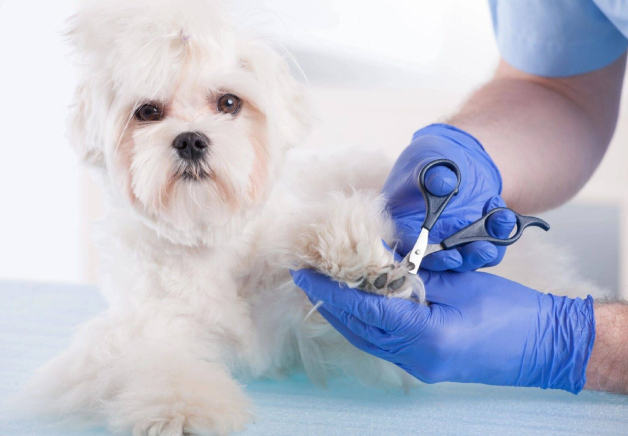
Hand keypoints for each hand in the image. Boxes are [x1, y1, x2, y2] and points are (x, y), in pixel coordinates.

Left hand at [291, 268, 594, 393]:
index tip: (306, 274)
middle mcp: (417, 358)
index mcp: (428, 336)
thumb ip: (415, 276)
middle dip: (330, 302)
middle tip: (307, 277)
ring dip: (344, 314)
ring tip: (323, 289)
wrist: (546, 347)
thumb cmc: (511, 311)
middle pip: (359, 329)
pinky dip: (365, 323)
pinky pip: (383, 344)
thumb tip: (378, 261)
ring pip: (367, 339)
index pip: (366, 309)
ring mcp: (420, 367)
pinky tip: (357, 305)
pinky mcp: (425, 367)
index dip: (332, 291)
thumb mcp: (460, 284)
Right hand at [383, 123, 515, 270]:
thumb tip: (443, 184)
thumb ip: (430, 173)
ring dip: (487, 248)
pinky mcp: (476, 236)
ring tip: (501, 222)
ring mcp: (453, 240)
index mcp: (404, 225)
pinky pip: (489, 244)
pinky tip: (504, 213)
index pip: (413, 249)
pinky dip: (500, 234)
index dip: (430, 258)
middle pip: (443, 262)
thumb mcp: (426, 159)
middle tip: (484, 249)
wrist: (456, 157)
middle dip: (466, 259)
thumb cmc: (430, 159)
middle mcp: (428, 240)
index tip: (450, 256)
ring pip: (468, 257)